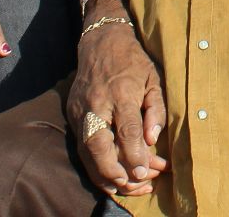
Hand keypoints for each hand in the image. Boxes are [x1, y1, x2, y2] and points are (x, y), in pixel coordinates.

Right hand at [65, 0, 168, 196]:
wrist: (101, 41)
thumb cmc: (133, 61)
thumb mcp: (154, 79)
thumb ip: (156, 109)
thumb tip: (152, 140)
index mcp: (121, 92)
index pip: (126, 131)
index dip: (136, 155)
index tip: (145, 173)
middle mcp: (97, 103)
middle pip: (99, 145)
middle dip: (115, 171)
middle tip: (136, 184)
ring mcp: (80, 109)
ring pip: (86, 151)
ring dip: (104, 174)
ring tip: (125, 187)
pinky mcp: (72, 114)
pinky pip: (81, 147)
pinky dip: (93, 166)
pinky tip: (109, 178)